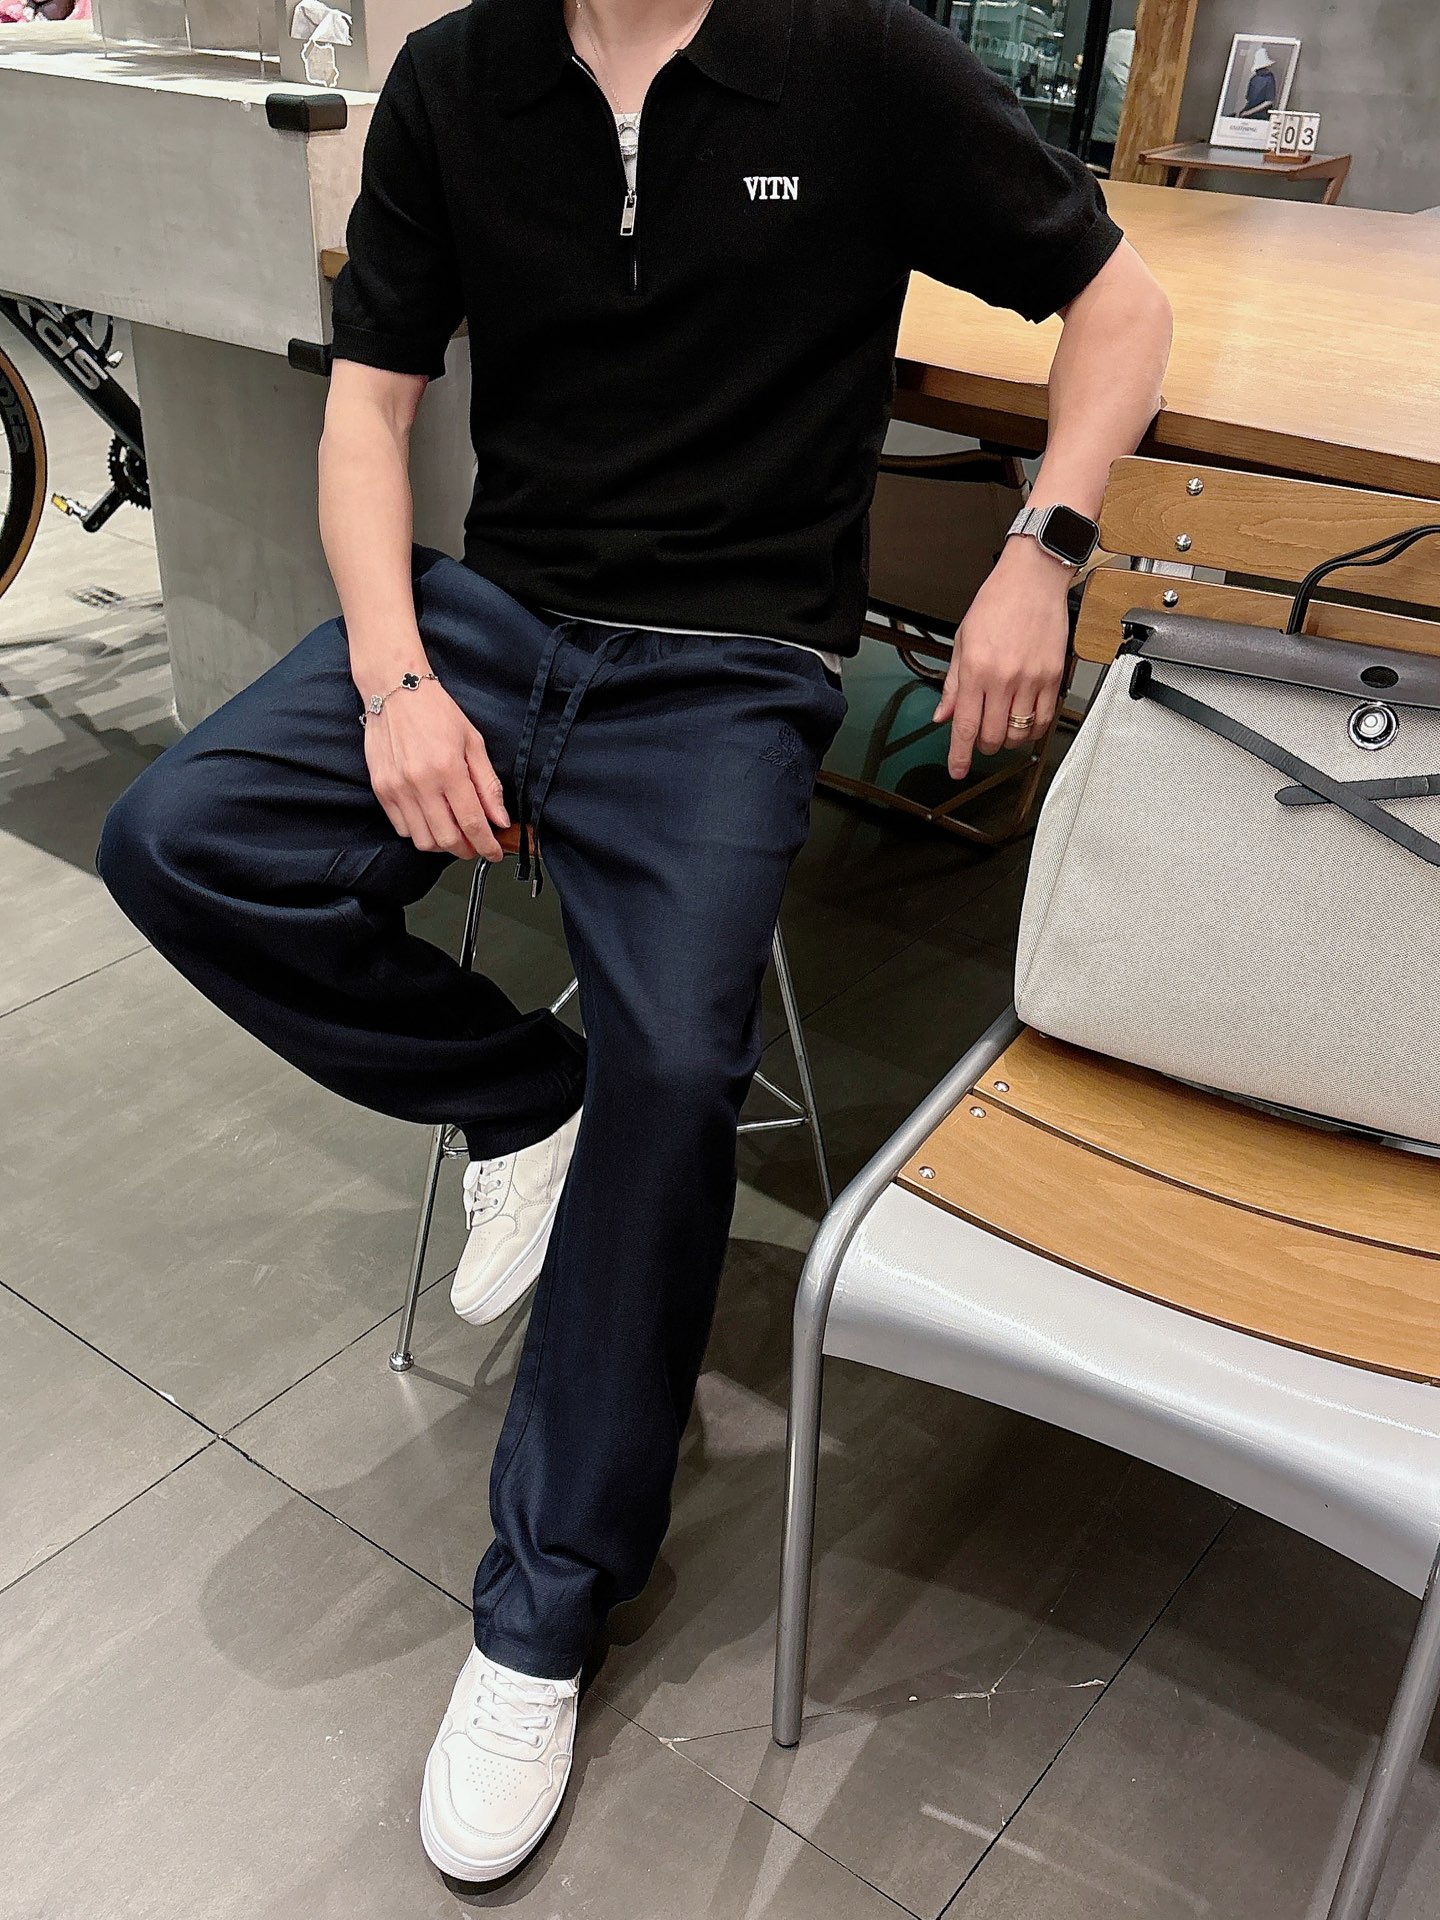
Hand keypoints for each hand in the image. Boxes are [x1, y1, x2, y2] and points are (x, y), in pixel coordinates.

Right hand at [363, 678, 508, 860]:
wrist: (394, 690)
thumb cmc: (436, 711)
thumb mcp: (473, 742)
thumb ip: (487, 784)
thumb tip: (499, 818)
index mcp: (448, 769)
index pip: (471, 822)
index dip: (486, 844)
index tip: (494, 853)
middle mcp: (419, 783)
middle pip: (446, 839)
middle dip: (466, 849)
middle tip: (476, 845)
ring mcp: (397, 788)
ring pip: (422, 840)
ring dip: (442, 844)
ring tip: (454, 833)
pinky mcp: (381, 789)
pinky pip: (402, 827)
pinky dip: (419, 831)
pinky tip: (431, 818)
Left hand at [932, 538, 1071, 780]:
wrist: (1033, 579)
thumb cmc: (997, 602)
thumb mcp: (963, 641)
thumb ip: (953, 684)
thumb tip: (943, 714)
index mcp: (976, 670)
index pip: (965, 726)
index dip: (959, 755)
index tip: (957, 769)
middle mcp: (1003, 678)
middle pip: (992, 736)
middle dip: (982, 746)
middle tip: (979, 738)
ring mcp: (1031, 680)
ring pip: (1018, 733)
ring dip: (1007, 739)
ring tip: (1001, 726)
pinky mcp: (1053, 677)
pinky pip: (1044, 720)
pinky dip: (1032, 729)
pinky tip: (1024, 721)